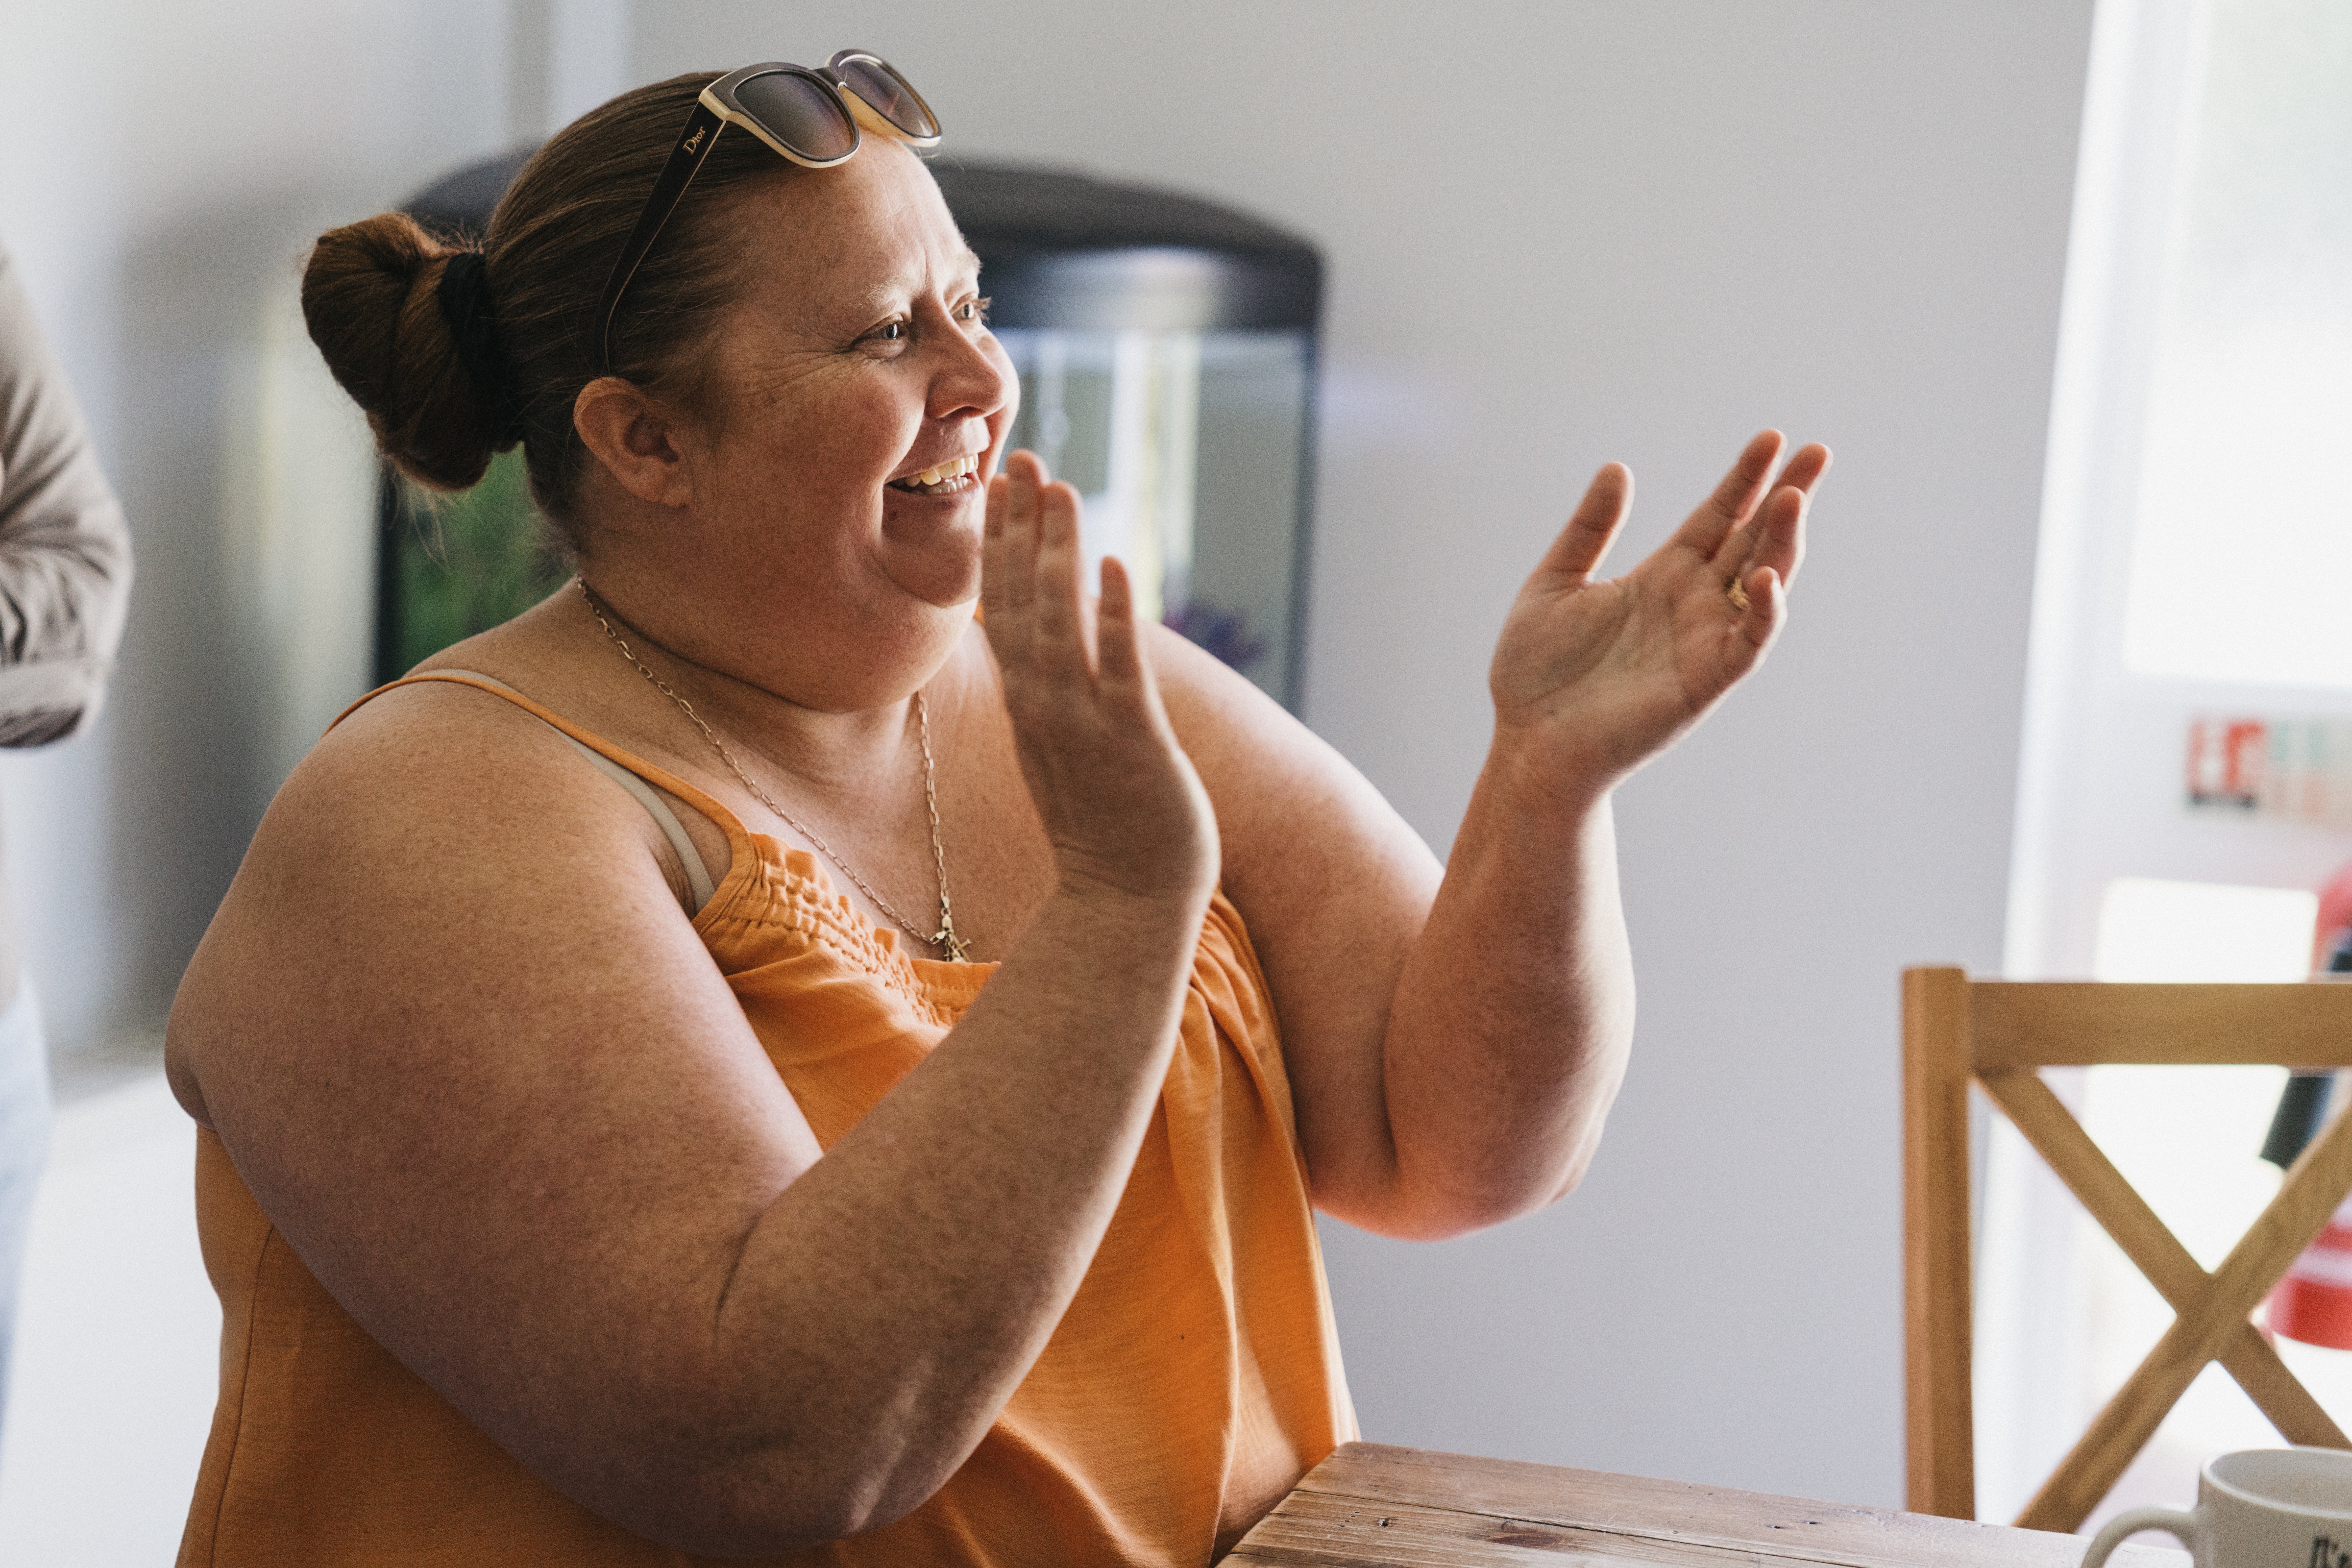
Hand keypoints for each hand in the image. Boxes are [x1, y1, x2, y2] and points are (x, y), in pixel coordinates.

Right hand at [981, 451, 1218, 905]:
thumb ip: (1053, 696)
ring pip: (1061, 624)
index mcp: (1028, 706)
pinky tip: (1115, 564)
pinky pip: (1119, 667)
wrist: (1124, 902)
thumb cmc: (1102, 828)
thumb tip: (1047, 647)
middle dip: (1019, 529)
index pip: (1001, 609)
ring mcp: (1083, 723)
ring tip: (1061, 492)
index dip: (999, 544)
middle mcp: (1044, 707)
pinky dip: (1115, 614)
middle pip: (1020, 602)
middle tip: (1021, 460)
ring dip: (1058, 555)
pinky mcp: (1132, 740)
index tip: (999, 486)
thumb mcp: (1064, 749)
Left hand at [1487, 430, 1830, 801]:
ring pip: (1763, 583)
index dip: (1744, 478)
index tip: (1771, 438)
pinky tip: (1764, 576)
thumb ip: (1589, 528)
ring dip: (1782, 543)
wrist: (1529, 741)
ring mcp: (1704, 640)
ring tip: (1793, 497)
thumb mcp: (1554, 583)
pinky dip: (1764, 610)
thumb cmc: (1536, 672)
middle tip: (1816, 453)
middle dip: (1786, 497)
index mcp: (1662, 575)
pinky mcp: (1705, 681)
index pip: (1717, 515)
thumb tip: (1617, 468)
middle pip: (1753, 540)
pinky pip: (1749, 642)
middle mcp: (1693, 602)